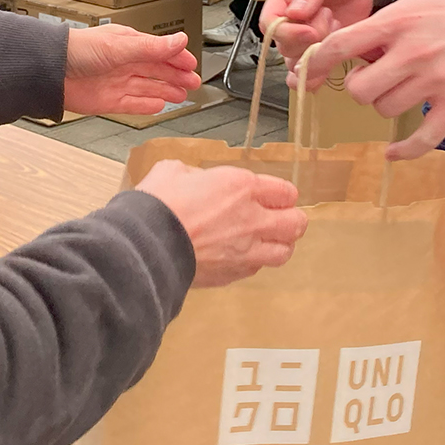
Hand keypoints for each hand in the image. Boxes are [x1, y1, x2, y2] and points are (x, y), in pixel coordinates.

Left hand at [64, 27, 199, 115]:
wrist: (51, 71)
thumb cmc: (78, 50)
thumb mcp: (121, 46)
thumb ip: (152, 47)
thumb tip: (179, 40)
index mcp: (127, 44)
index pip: (159, 50)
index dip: (177, 57)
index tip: (192, 63)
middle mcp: (123, 62)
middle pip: (156, 70)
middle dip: (176, 76)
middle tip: (194, 82)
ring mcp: (117, 82)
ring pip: (148, 87)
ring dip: (166, 90)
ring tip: (183, 94)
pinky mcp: (109, 101)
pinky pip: (134, 104)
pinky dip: (148, 105)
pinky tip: (160, 105)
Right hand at [136, 161, 306, 286]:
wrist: (147, 246)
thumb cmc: (158, 204)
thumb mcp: (173, 170)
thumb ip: (195, 174)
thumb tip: (198, 181)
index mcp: (241, 186)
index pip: (286, 192)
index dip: (282, 194)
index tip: (275, 196)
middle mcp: (252, 219)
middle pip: (296, 223)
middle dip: (293, 219)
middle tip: (283, 218)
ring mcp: (247, 250)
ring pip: (285, 251)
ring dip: (280, 244)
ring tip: (269, 240)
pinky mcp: (234, 273)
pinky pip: (259, 268)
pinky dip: (256, 261)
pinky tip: (242, 255)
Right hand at [259, 0, 383, 69]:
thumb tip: (294, 12)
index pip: (269, 22)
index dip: (286, 32)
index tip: (310, 31)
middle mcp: (289, 18)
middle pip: (282, 44)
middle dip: (308, 40)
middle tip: (330, 18)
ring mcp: (303, 35)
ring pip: (294, 60)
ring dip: (316, 54)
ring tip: (336, 27)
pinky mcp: (319, 47)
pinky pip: (308, 69)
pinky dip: (314, 75)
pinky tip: (325, 70)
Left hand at [301, 0, 444, 161]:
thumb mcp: (419, 0)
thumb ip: (388, 25)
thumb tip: (359, 50)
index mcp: (398, 22)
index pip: (340, 46)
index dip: (315, 63)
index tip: (305, 73)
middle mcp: (412, 54)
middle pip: (361, 89)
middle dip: (361, 86)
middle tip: (374, 77)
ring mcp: (435, 82)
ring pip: (386, 110)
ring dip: (387, 104)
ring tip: (402, 90)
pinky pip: (422, 140)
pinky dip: (404, 151)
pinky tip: (393, 152)